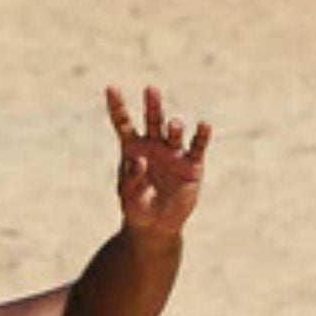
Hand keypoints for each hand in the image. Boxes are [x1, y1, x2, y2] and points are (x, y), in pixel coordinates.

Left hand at [106, 85, 210, 238]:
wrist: (155, 227)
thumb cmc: (137, 209)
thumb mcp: (129, 196)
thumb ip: (131, 178)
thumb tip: (138, 159)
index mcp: (133, 150)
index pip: (124, 124)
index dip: (118, 107)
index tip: (111, 89)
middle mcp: (154, 146)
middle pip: (153, 121)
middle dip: (153, 106)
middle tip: (151, 90)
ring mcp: (174, 154)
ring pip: (174, 133)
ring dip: (174, 128)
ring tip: (173, 125)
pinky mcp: (192, 165)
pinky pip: (197, 147)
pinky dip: (201, 135)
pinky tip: (204, 125)